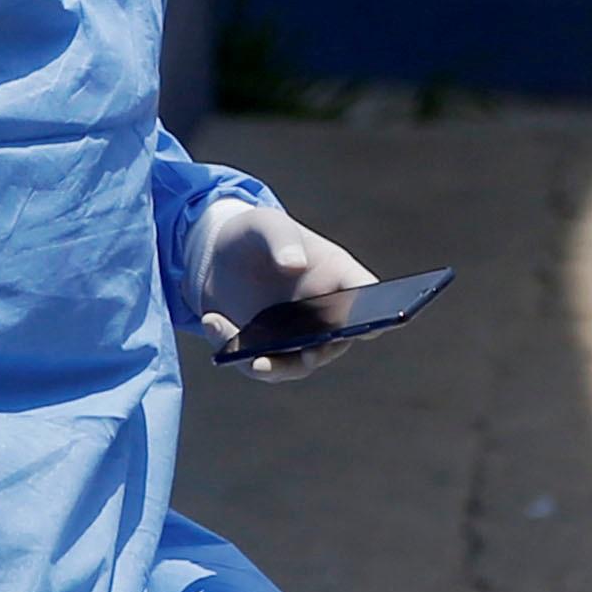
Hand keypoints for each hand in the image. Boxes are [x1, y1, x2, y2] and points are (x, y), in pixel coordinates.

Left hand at [195, 194, 379, 379]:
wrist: (216, 254)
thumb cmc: (256, 234)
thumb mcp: (267, 225)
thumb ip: (282, 238)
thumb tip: (295, 265)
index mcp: (338, 277)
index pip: (369, 297)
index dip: (378, 314)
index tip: (373, 325)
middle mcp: (324, 314)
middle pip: (334, 342)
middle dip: (320, 351)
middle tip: (307, 354)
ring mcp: (295, 336)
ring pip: (295, 364)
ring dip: (275, 366)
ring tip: (253, 360)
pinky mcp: (265, 349)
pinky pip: (255, 362)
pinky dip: (234, 350)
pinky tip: (213, 320)